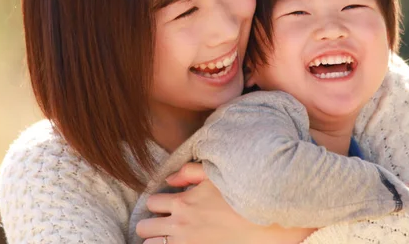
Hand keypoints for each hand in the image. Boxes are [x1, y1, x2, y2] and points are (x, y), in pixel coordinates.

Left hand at [137, 163, 314, 243]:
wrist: (264, 227)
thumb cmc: (241, 200)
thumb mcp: (217, 178)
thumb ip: (190, 172)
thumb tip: (169, 178)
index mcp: (184, 202)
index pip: (152, 202)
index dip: (158, 204)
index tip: (167, 206)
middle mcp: (180, 224)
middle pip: (144, 227)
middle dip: (151, 225)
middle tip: (164, 225)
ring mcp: (185, 243)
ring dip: (156, 241)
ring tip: (168, 239)